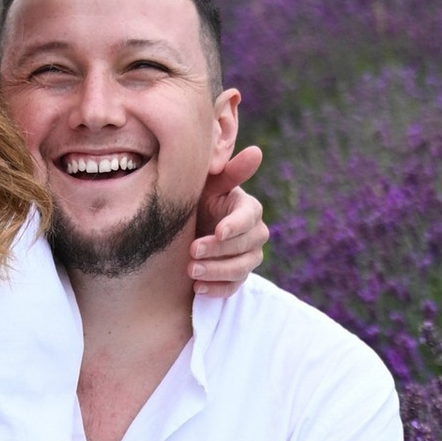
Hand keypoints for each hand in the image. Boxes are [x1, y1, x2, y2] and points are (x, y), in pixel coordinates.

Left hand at [189, 146, 267, 291]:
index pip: (249, 218)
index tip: (218, 231)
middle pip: (245, 246)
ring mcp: (248, 257)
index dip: (235, 226)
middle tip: (193, 250)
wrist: (184, 226)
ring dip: (216, 271)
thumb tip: (257, 151)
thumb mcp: (209, 184)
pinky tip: (197, 288)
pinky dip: (216, 289)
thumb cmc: (196, 199)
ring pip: (241, 268)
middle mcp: (254, 234)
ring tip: (191, 270)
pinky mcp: (237, 276)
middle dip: (219, 250)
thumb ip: (231, 171)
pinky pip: (233, 287)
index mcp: (248, 208)